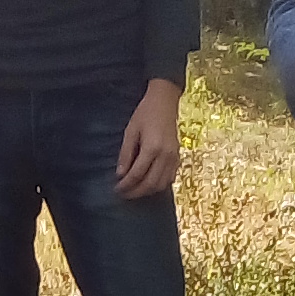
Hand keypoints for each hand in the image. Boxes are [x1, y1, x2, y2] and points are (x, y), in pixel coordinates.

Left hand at [115, 80, 180, 197]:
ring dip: (147, 191)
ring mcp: (174, 158)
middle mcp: (165, 156)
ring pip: (161, 185)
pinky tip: (148, 183)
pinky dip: (158, 185)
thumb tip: (120, 175)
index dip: (126, 185)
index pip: (137, 174)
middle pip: (150, 184)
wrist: (165, 102)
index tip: (116, 189)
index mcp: (152, 148)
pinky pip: (169, 179)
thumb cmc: (145, 113)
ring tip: (134, 190)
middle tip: (124, 194)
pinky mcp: (177, 157)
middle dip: (135, 192)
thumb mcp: (130, 131)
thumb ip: (126, 154)